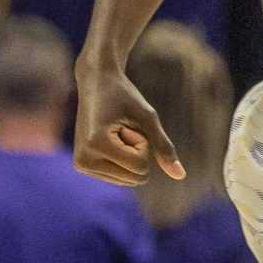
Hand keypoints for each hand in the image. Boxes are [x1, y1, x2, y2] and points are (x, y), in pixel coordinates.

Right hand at [73, 64, 184, 183]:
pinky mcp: (83, 167)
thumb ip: (164, 146)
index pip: (140, 166)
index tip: (126, 121)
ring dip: (130, 155)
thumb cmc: (124, 95)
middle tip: (121, 127)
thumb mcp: (148, 117)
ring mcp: (81, 166)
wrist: (96, 82)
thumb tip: (181, 176)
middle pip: (134, 177)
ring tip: (115, 131)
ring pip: (128, 180)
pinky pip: (119, 178)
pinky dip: (122, 160)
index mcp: (96, 145)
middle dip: (137, 152)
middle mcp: (83, 161)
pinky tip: (109, 138)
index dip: (143, 142)